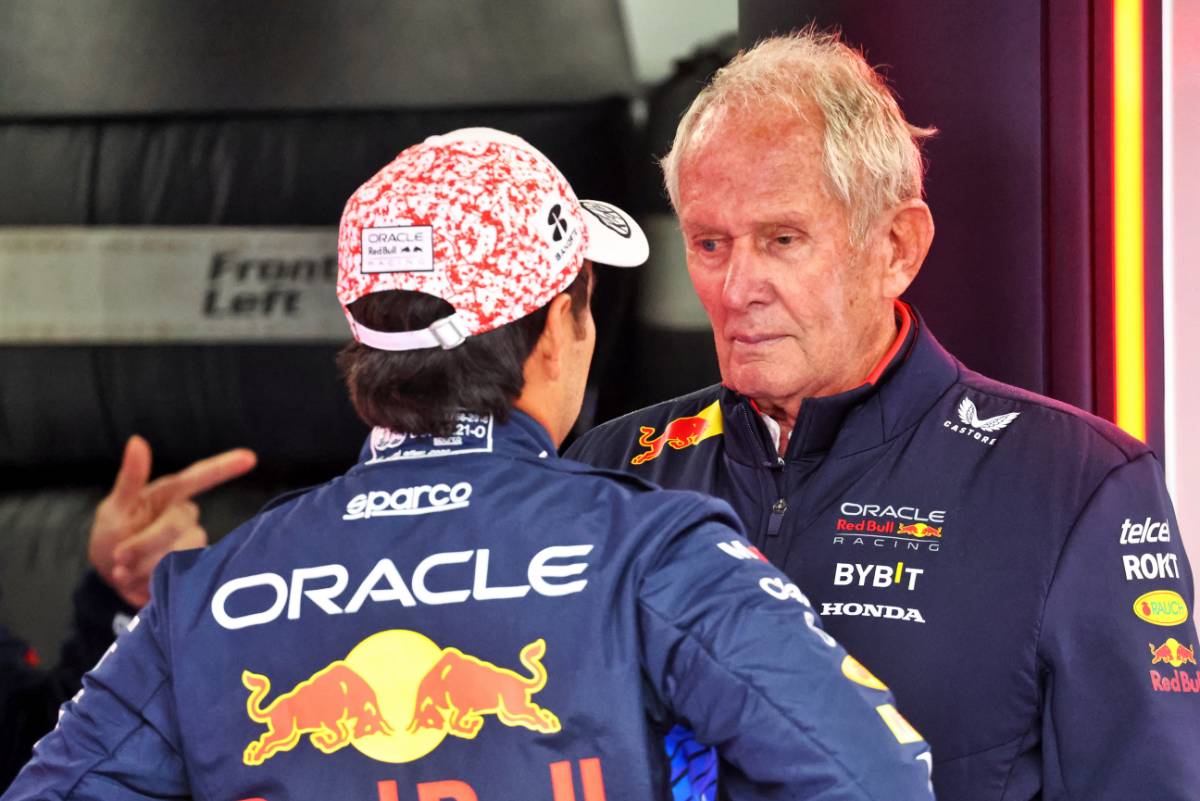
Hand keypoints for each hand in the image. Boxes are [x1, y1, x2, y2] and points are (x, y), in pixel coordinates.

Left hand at [89, 436, 256, 606]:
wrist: (112, 574)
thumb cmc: (114, 533)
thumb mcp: (115, 507)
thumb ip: (130, 478)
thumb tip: (137, 440)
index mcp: (170, 493)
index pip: (200, 477)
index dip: (225, 467)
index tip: (250, 458)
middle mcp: (186, 514)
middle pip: (176, 525)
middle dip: (143, 543)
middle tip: (119, 556)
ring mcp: (191, 541)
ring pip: (179, 551)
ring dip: (145, 565)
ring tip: (126, 570)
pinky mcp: (193, 567)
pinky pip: (179, 574)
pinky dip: (150, 580)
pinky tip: (137, 580)